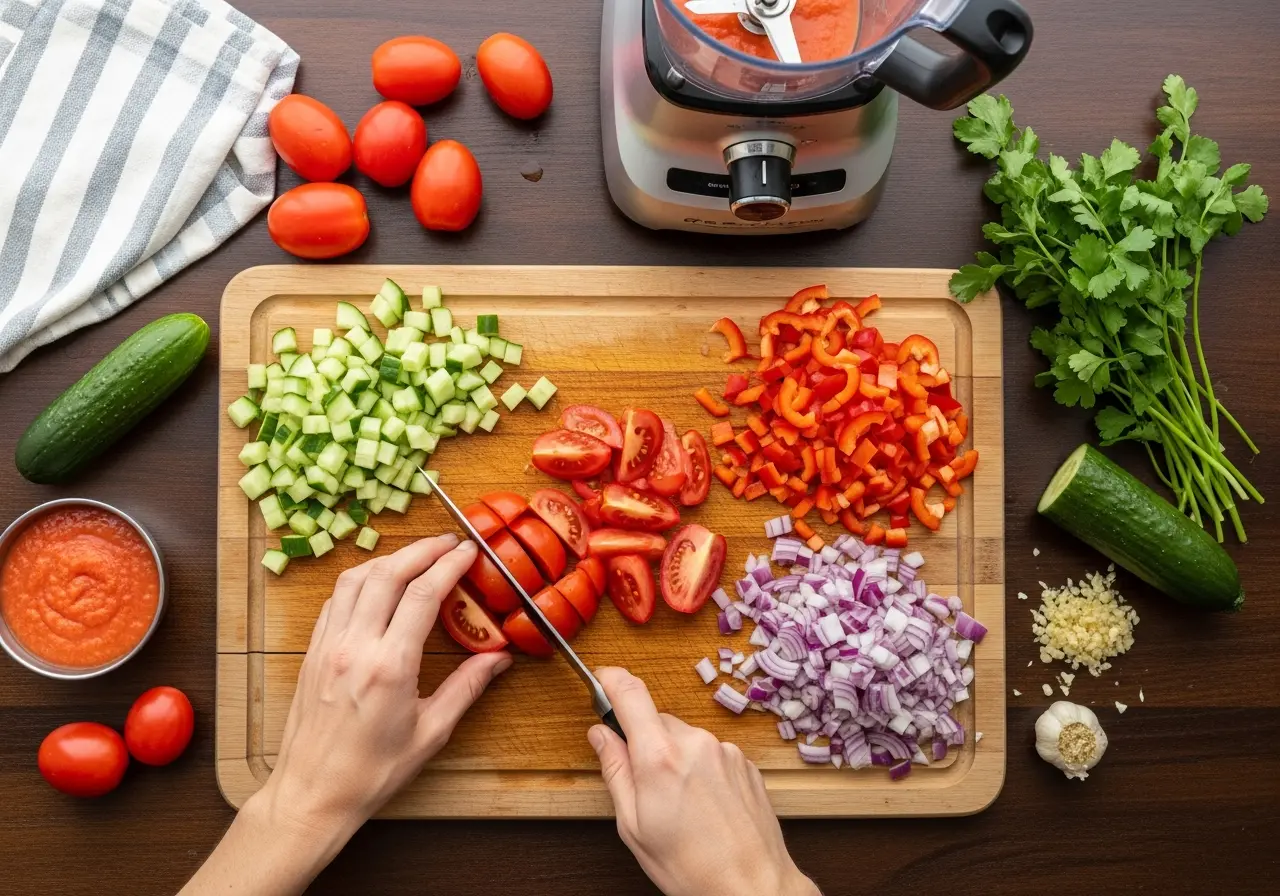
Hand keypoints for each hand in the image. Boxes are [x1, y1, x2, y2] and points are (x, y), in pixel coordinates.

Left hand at [257, 535, 510, 842]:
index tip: (468, 552)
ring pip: (356, 579)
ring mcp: (328, 646)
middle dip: (422, 550)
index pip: (422, 594)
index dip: (448, 565)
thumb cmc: (372, 772)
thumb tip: (499, 659)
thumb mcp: (431, 733)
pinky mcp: (312, 652)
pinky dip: (360, 581)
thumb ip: (466, 688)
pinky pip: (335, 600)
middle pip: (388, 574)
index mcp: (389, 667)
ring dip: (389, 559)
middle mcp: (355, 647)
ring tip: (415, 557)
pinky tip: (377, 585)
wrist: (312, 794)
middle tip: (447, 543)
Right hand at [588, 668, 818, 895]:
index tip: (601, 680)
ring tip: (680, 806)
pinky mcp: (744, 762)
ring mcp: (724, 750)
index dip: (610, 679)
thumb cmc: (691, 867)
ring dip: (674, 759)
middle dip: (644, 742)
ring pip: (684, 738)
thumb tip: (601, 735)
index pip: (630, 693)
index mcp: (660, 757)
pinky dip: (700, 769)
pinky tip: (703, 806)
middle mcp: (695, 742)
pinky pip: (710, 752)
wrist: (752, 886)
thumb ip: (615, 771)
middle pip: (656, 720)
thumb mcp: (633, 826)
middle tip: (644, 786)